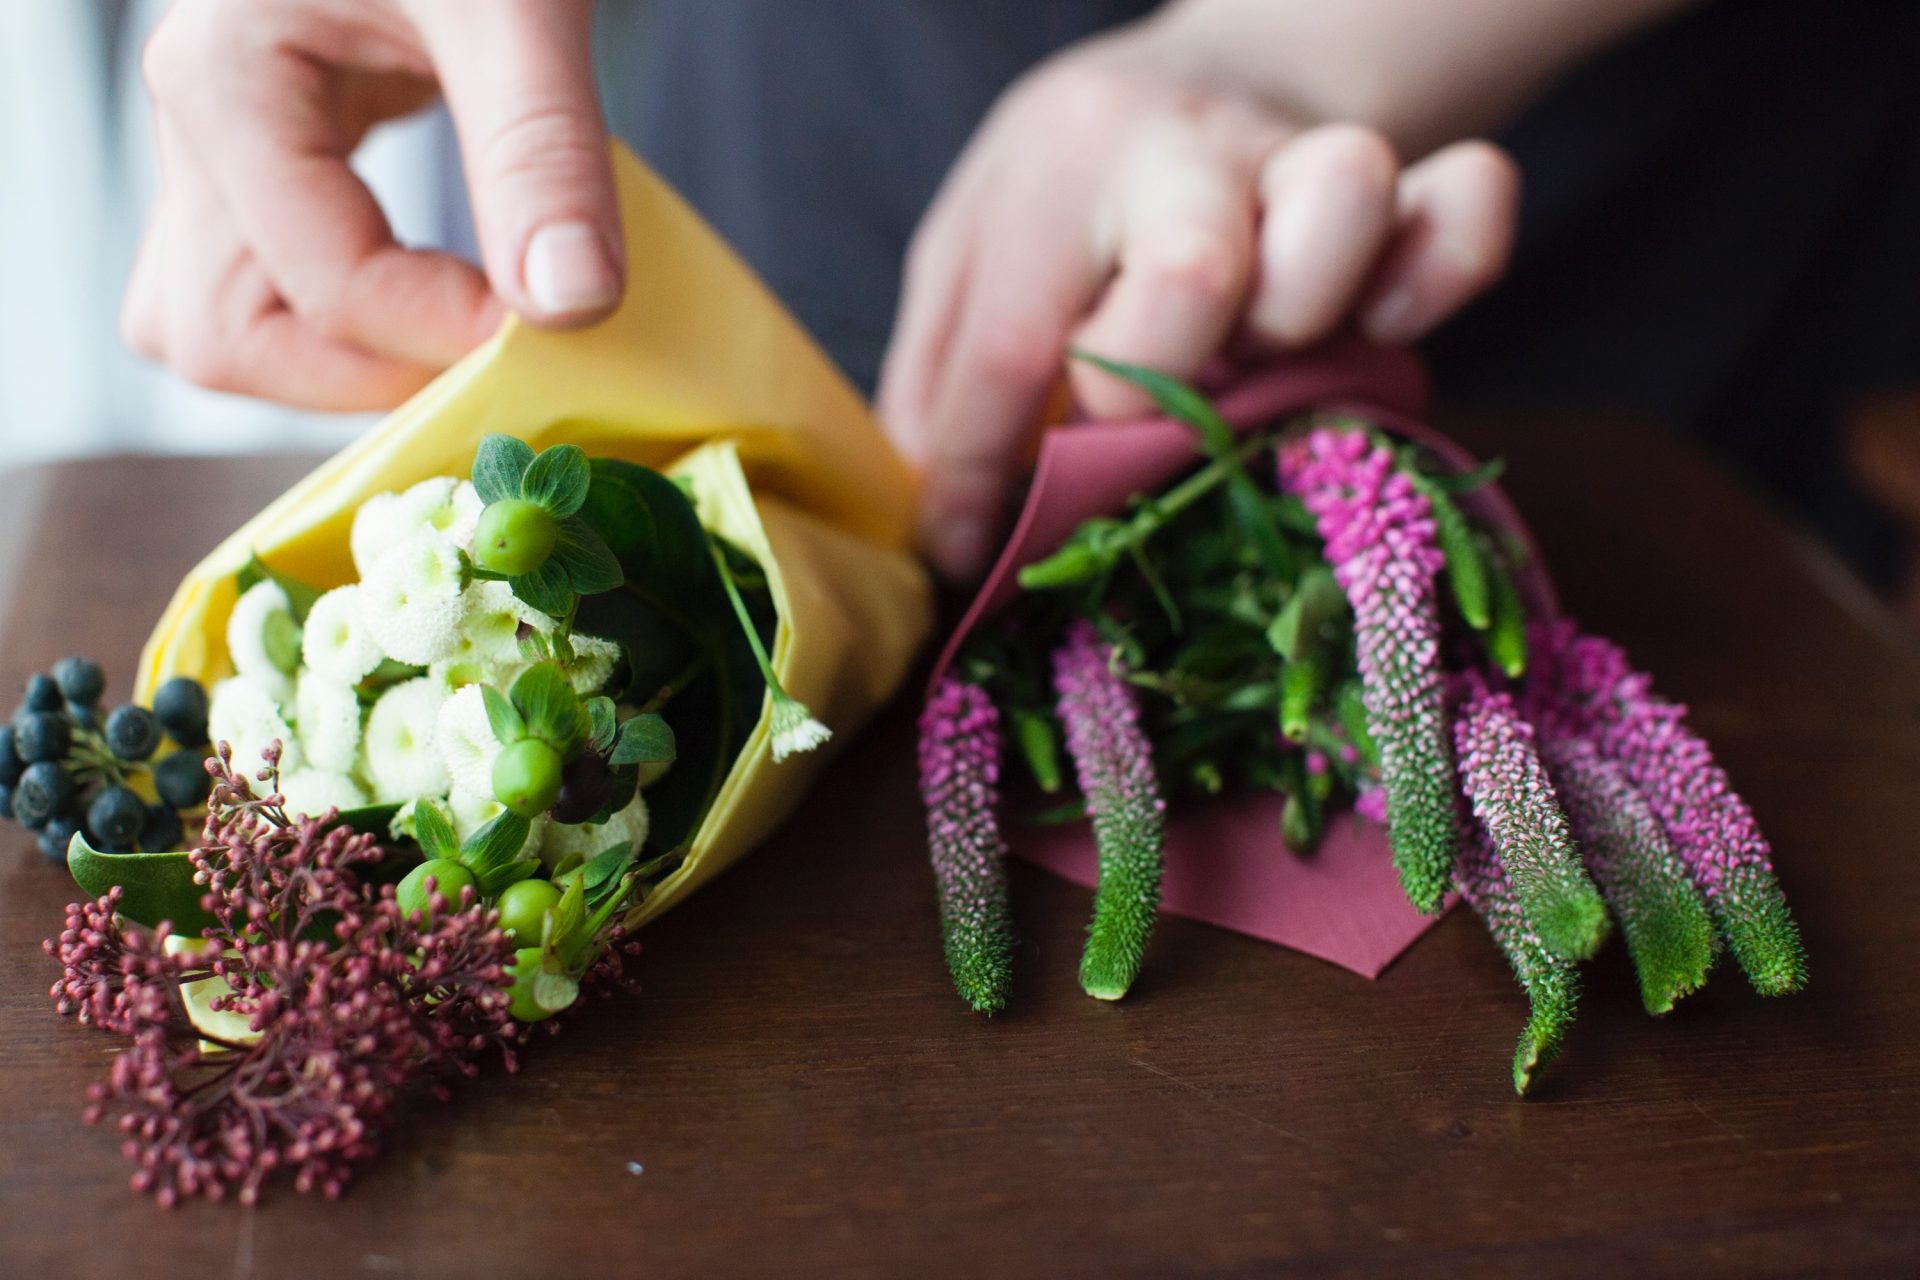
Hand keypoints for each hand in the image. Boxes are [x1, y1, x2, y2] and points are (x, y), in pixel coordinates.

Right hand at [123, 0, 621, 410]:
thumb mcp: (514, 6)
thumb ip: (540, 148)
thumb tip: (572, 305)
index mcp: (228, 78)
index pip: (317, 281)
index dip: (438, 331)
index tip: (550, 324)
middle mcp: (198, 121)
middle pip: (218, 331)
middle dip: (361, 372)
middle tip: (490, 355)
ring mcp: (220, 147)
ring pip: (220, 323)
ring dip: (340, 363)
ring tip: (463, 336)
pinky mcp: (265, 158)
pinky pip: (269, 283)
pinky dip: (349, 319)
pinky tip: (443, 298)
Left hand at [878, 29, 1519, 578]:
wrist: (1232, 64)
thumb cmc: (1086, 187)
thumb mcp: (979, 244)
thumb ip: (949, 366)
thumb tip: (945, 520)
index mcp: (1065, 159)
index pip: (1014, 343)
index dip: (987, 471)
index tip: (969, 549)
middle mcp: (1193, 147)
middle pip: (1193, 271)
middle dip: (1152, 384)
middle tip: (1132, 412)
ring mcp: (1310, 159)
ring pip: (1341, 206)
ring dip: (1298, 317)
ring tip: (1257, 353)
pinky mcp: (1417, 182)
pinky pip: (1469, 211)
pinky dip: (1436, 278)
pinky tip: (1376, 327)